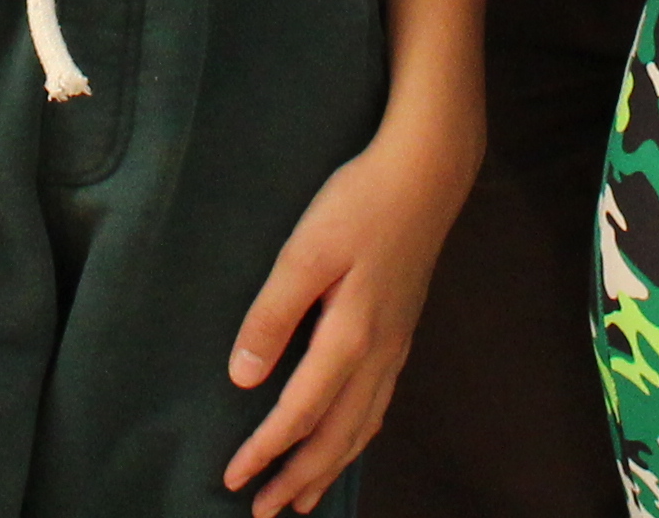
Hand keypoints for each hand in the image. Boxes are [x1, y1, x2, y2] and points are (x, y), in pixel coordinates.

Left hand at [218, 116, 478, 512]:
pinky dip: (357, 439)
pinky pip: (378, 407)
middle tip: (263, 513)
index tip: (233, 480)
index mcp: (350, 339)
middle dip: (298, 479)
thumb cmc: (360, 205)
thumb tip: (244, 378)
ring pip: (361, 429)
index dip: (265, 451)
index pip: (299, 414)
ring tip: (302, 499)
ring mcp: (395, 347)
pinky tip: (347, 442)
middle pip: (336, 437)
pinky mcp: (401, 334)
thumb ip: (272, 315)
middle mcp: (378, 356)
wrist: (426, 175)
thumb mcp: (305, 252)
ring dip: (328, 468)